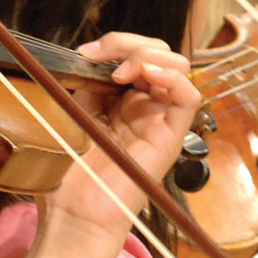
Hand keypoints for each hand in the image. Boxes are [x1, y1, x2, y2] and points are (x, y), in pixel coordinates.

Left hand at [42, 30, 198, 244]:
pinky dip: (172, 76)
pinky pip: (189, 96)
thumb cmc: (67, 174)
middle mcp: (143, 107)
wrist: (74, 213)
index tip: (84, 54)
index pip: (134, 55)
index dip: (114, 45)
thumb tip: (90, 56)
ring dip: (150, 55)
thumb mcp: (71, 115)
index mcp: (120, 101)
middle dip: (130, 44)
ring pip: (178, 68)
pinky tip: (146, 75)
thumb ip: (85, 84)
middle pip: (158, 54)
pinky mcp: (171, 137)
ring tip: (121, 71)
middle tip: (100, 58)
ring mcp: (159, 121)